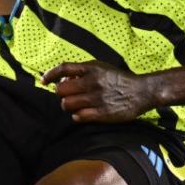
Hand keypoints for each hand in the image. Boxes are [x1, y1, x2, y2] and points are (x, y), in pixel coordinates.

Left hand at [42, 61, 157, 122]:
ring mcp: (96, 98)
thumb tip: (64, 79)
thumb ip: (83, 72)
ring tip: (74, 105)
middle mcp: (92, 82)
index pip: (64, 68)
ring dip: (67, 105)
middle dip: (60, 93)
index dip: (50, 74)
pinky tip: (82, 113)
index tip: (44, 80)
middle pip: (61, 90)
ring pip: (67, 104)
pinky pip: (78, 117)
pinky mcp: (101, 113)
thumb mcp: (102, 68)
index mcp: (92, 68)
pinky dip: (77, 116)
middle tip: (66, 95)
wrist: (140, 92)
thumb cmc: (118, 79)